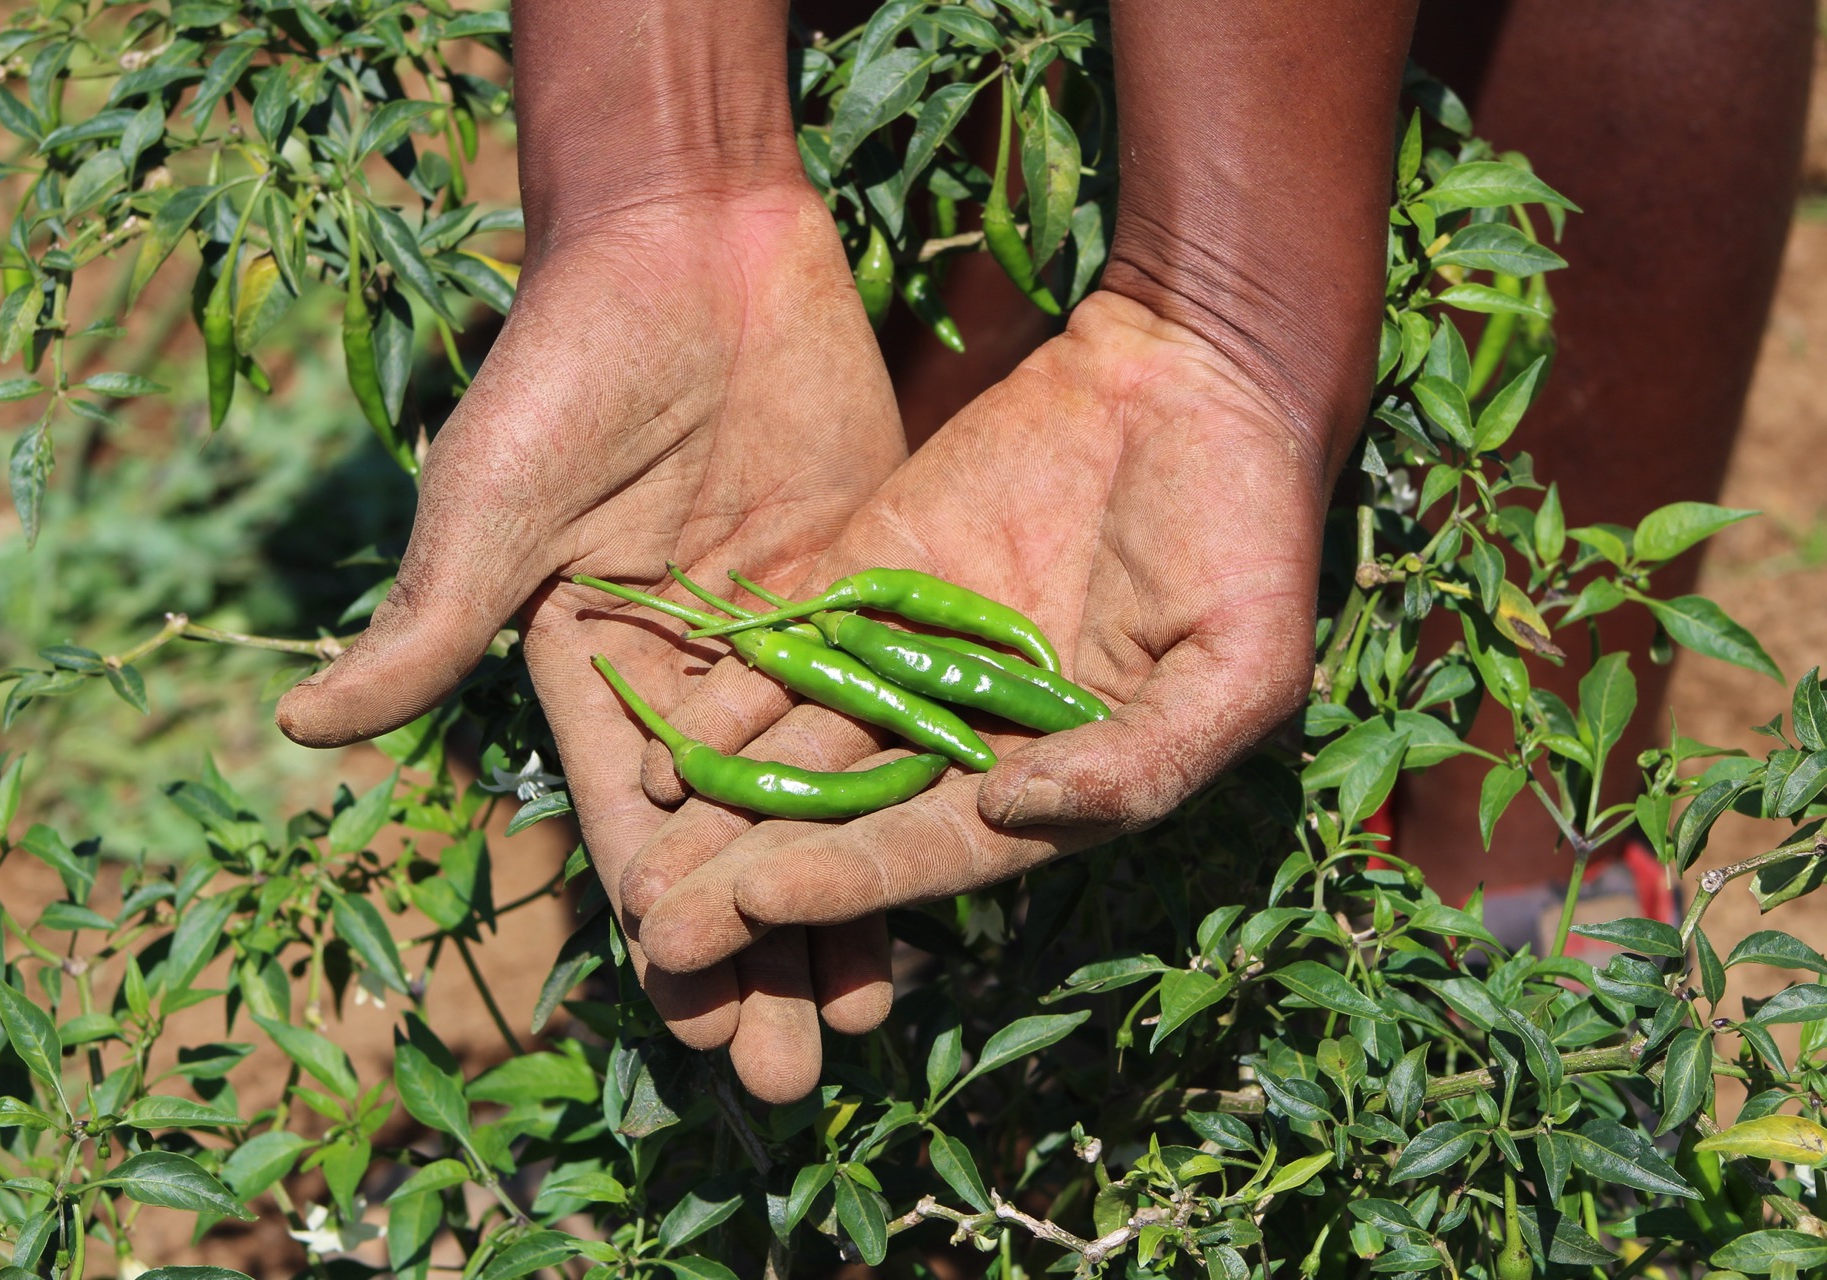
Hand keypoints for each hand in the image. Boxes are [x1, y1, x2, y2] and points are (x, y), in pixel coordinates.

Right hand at [275, 183, 908, 1100]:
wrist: (689, 247)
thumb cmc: (568, 367)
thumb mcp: (497, 499)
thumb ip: (433, 620)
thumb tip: (301, 726)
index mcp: (591, 680)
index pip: (632, 828)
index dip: (666, 927)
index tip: (697, 1023)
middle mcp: (689, 682)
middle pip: (733, 840)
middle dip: (759, 952)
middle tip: (794, 1071)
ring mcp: (781, 642)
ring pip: (820, 794)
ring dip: (846, 895)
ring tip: (880, 1004)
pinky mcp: (863, 588)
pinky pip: (891, 704)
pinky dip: (916, 783)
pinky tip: (957, 861)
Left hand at [620, 290, 1330, 1088]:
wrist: (1196, 380)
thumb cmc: (1250, 535)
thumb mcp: (1238, 668)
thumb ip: (1140, 761)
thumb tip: (1009, 817)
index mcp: (1051, 781)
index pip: (932, 850)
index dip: (847, 881)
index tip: (756, 905)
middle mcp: (965, 736)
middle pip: (842, 821)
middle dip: (751, 878)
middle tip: (655, 933)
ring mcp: (910, 655)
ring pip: (798, 742)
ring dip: (717, 801)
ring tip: (632, 859)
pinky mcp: (870, 575)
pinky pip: (790, 641)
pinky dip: (729, 687)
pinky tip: (656, 731)